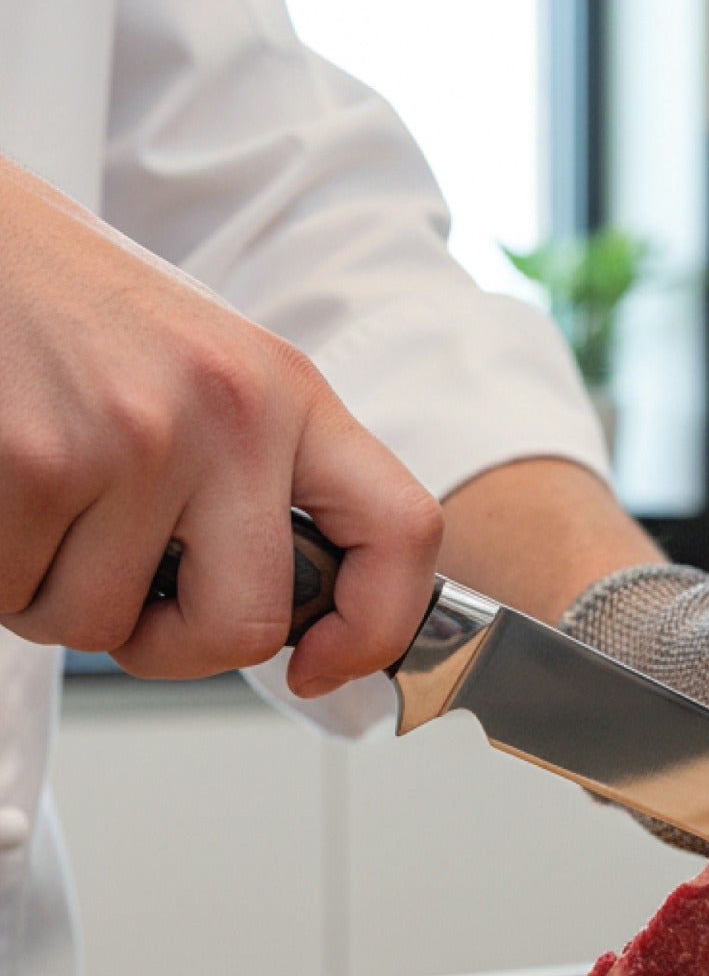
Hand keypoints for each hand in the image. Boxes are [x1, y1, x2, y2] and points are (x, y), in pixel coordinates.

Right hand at [0, 157, 441, 691]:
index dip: (377, 627)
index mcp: (291, 395)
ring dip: (58, 596)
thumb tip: (307, 608)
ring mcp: (132, 439)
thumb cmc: (83, 311)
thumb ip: (267, 476)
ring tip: (47, 506)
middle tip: (132, 602)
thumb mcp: (216, 371)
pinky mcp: (32, 460)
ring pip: (101, 624)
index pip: (401, 532)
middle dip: (173, 645)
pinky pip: (14, 594)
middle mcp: (230, 415)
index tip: (322, 664)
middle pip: (241, 627)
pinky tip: (6, 496)